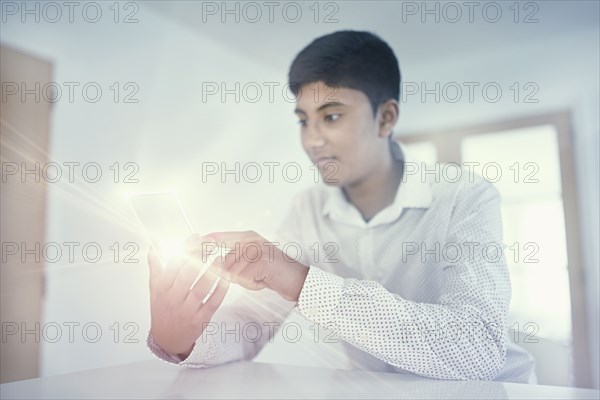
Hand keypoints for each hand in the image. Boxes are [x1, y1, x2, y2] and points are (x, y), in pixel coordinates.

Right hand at [148, 235, 228, 358]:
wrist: (167, 339)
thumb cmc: (162, 309)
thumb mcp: (154, 288)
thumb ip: (155, 265)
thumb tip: (153, 243)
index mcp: (162, 289)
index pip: (173, 265)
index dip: (185, 249)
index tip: (196, 237)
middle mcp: (173, 299)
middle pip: (187, 274)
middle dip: (199, 256)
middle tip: (211, 243)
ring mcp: (187, 310)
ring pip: (201, 288)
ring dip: (212, 271)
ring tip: (220, 257)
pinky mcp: (201, 320)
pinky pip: (213, 302)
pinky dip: (220, 290)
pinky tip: (226, 278)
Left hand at [206, 230, 308, 301]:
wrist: (297, 279)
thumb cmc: (272, 273)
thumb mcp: (250, 263)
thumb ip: (233, 260)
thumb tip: (212, 266)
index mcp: (247, 236)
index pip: (219, 237)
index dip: (205, 245)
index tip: (190, 250)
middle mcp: (251, 239)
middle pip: (224, 260)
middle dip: (229, 275)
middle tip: (246, 277)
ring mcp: (258, 249)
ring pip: (233, 270)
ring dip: (242, 280)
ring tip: (258, 278)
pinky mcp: (263, 261)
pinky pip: (244, 277)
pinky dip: (251, 283)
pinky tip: (262, 280)